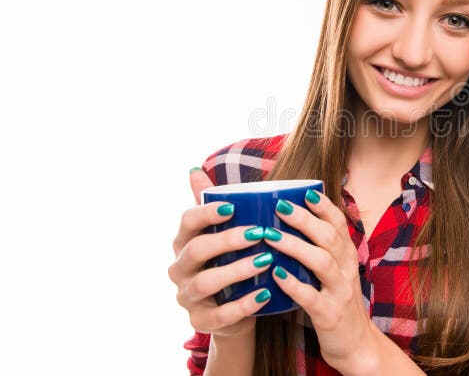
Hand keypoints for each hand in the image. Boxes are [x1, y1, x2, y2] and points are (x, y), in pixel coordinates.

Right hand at [167, 168, 272, 337]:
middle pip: (196, 250)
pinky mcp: (200, 321)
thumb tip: (194, 169)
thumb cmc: (227, 262)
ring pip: (206, 282)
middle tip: (259, 233)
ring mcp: (187, 296)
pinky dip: (242, 305)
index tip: (232, 207)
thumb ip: (211, 204)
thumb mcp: (219, 233)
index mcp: (184, 241)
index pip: (187, 222)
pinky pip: (219, 315)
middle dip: (227, 240)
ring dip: (236, 270)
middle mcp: (180, 268)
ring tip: (266, 261)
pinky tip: (264, 294)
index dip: (207, 213)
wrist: (232, 310)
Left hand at [266, 189, 378, 372]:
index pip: (339, 224)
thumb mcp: (335, 271)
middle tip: (280, 206)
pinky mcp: (330, 314)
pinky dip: (293, 285)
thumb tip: (289, 222)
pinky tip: (275, 276)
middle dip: (305, 220)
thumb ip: (319, 249)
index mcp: (347, 256)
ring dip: (296, 247)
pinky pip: (311, 297)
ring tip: (270, 237)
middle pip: (329, 238)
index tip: (306, 192)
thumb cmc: (336, 301)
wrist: (356, 344)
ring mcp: (340, 292)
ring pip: (322, 262)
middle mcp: (347, 269)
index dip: (324, 207)